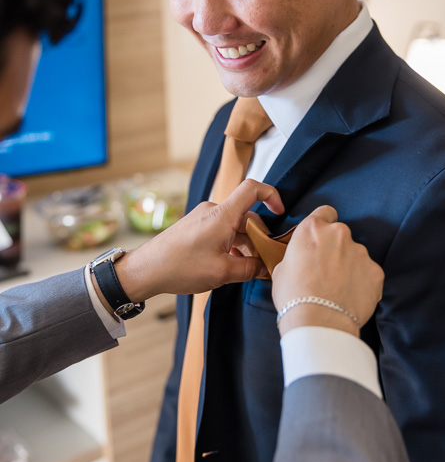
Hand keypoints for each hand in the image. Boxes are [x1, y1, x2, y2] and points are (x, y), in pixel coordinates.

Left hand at [115, 179, 283, 301]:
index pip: (253, 189)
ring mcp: (203, 218)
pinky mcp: (196, 227)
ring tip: (246, 268)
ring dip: (244, 244)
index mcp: (222, 215)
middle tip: (264, 259)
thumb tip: (265, 268)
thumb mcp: (222, 272)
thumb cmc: (180, 267)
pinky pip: (221, 230)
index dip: (271, 195)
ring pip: (234, 226)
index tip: (280, 212)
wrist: (146, 269)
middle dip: (259, 236)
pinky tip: (230, 265)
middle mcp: (213, 211)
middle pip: (247, 214)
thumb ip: (249, 269)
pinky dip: (231, 244)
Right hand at [272, 206, 383, 336]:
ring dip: (349, 266)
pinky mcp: (375, 271)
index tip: (321, 237)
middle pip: (341, 235)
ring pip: (356, 254)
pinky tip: (351, 297)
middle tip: (326, 270)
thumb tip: (302, 259)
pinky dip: (362, 282)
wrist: (318, 322)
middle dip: (336, 248)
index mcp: (313, 228)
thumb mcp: (282, 269)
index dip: (324, 223)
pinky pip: (369, 273)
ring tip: (338, 289)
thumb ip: (297, 255)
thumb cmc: (293, 296)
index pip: (325, 212)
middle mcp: (339, 234)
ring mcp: (360, 252)